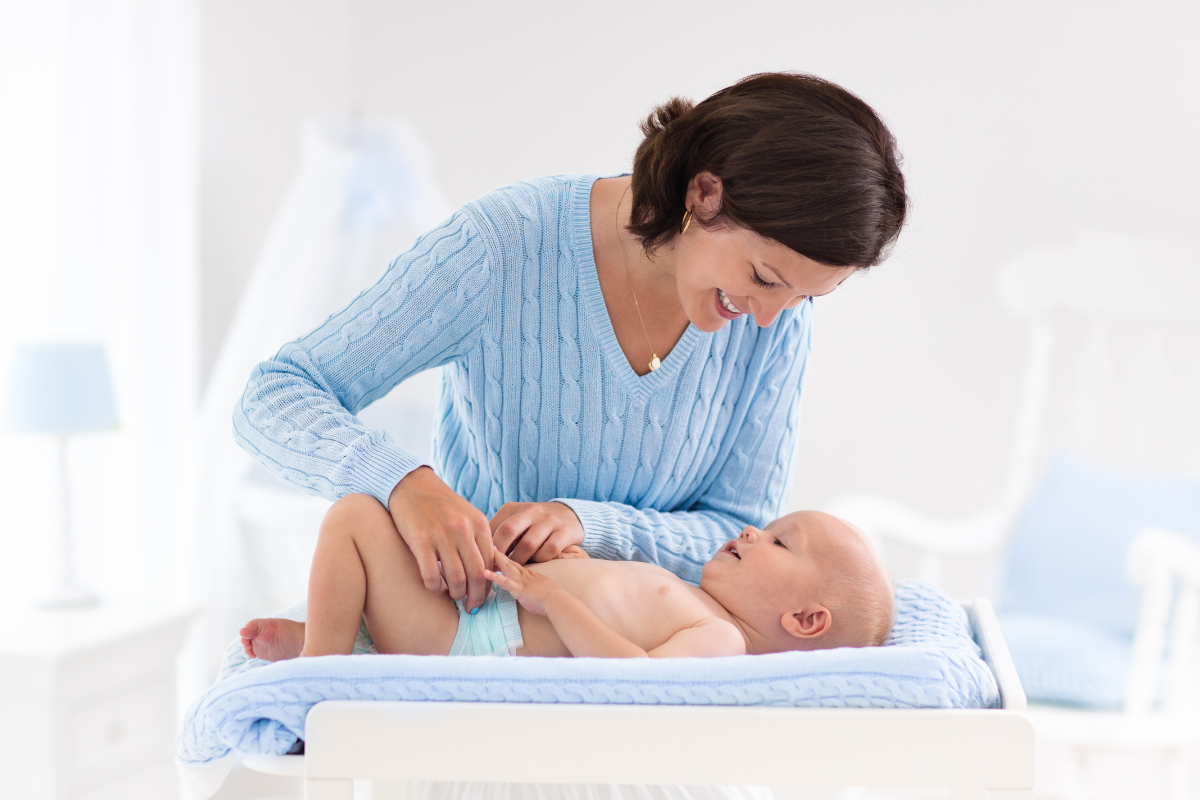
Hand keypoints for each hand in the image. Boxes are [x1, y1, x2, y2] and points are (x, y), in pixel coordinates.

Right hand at [388, 466, 493, 611]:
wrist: (411, 485)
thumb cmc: (441, 504)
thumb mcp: (467, 514)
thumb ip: (477, 538)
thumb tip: (487, 569)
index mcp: (478, 523)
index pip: (491, 562)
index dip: (490, 583)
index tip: (485, 594)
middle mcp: (463, 529)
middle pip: (477, 574)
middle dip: (477, 596)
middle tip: (472, 606)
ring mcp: (441, 535)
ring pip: (457, 578)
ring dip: (457, 594)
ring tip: (454, 597)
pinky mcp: (419, 540)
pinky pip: (431, 575)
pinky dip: (435, 587)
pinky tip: (435, 587)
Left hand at [483, 548, 565, 616]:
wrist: (559, 602)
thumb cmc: (556, 598)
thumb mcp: (546, 587)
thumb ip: (538, 585)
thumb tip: (537, 588)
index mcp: (531, 574)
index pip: (517, 563)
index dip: (507, 557)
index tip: (498, 549)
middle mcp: (526, 574)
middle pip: (510, 560)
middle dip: (499, 553)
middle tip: (489, 543)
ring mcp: (522, 580)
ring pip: (507, 566)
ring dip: (496, 559)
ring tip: (485, 551)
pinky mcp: (519, 589)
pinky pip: (505, 582)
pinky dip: (495, 577)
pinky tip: (485, 572)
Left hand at [490, 501, 583, 563]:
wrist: (567, 514)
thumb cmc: (532, 524)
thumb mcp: (513, 521)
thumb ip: (496, 532)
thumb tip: (474, 549)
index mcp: (513, 508)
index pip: (493, 527)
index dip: (487, 547)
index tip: (484, 562)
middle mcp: (531, 510)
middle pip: (508, 530)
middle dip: (499, 553)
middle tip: (496, 568)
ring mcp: (549, 520)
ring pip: (529, 544)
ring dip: (520, 560)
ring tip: (516, 568)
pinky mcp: (564, 531)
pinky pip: (549, 550)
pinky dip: (541, 559)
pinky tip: (537, 561)